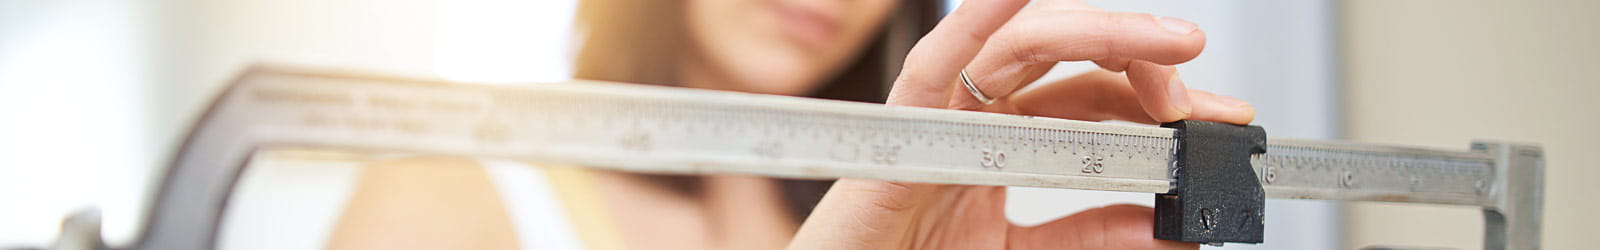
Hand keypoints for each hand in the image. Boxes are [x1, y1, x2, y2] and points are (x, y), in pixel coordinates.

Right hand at [789, 1, 1254, 248]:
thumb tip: (1166, 227)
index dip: (1158, 102)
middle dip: (1143, 62)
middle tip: (1208, 89)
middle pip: (1067, 65)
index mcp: (999, 146)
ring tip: (1169, 44)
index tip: (1222, 119)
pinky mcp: (898, 136)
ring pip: (1021, 49)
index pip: (1090, 102)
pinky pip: (935, 64)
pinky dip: (979, 18)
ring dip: (1099, 34)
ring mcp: (935, 120)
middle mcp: (970, 120)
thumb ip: (1086, 238)